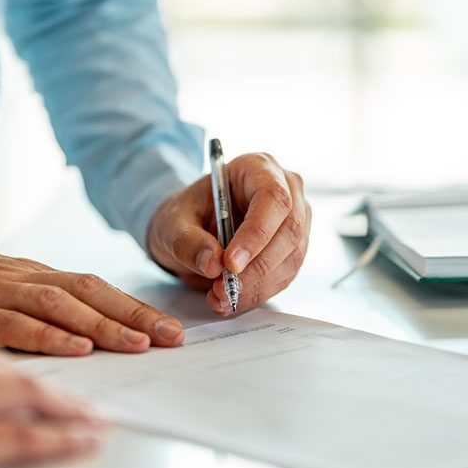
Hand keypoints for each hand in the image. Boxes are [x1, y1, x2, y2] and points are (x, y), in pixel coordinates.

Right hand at [0, 249, 185, 353]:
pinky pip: (10, 323)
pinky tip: (76, 349)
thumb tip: (77, 334)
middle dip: (132, 314)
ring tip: (138, 344)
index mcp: (23, 274)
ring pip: (56, 303)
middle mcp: (13, 276)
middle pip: (85, 290)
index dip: (130, 307)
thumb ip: (27, 309)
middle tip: (170, 337)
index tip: (166, 329)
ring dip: (101, 326)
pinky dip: (46, 335)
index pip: (89, 287)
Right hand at [0, 326, 105, 467]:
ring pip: (34, 391)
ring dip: (75, 403)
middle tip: (120, 356)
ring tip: (101, 415)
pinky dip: (58, 438)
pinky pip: (20, 437)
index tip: (81, 341)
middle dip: (85, 348)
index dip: (50, 338)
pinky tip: (81, 439)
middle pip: (35, 347)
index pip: (10, 329)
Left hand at [147, 152, 311, 314]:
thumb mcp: (172, 223)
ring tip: (220, 297)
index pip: (273, 198)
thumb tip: (212, 264)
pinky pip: (284, 276)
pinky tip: (231, 299)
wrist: (191, 228)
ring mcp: (295, 221)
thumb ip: (188, 241)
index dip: (256, 233)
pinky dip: (257, 293)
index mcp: (258, 168)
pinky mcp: (293, 250)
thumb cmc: (186, 214)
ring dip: (256, 286)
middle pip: (289, 231)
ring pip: (291, 258)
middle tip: (223, 289)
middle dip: (256, 267)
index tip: (231, 263)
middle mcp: (287, 191)